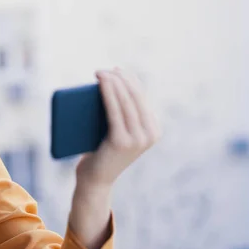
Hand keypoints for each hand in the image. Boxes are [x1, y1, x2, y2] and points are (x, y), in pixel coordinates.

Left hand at [75, 67, 161, 188]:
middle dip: (120, 78)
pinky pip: (115, 110)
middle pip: (135, 97)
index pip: (142, 97)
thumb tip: (109, 81)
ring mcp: (138, 139)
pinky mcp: (121, 141)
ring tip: (100, 73)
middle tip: (103, 70)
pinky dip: (108, 93)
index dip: (129, 79)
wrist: (95, 179)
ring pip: (126, 101)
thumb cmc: (101, 150)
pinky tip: (101, 83)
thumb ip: (120, 112)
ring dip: (113, 82)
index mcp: (153, 129)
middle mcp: (150, 134)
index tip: (115, 69)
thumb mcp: (116, 129)